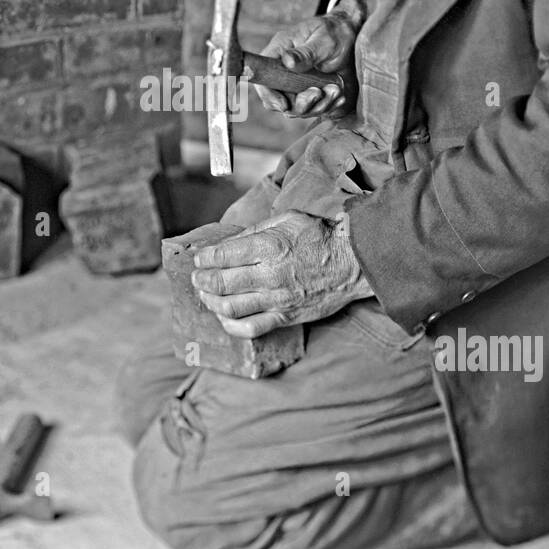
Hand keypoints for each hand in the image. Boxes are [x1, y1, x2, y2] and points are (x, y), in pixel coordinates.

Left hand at [191, 210, 373, 338]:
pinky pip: (251, 328)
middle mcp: (269, 274)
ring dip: (211, 302)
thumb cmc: (318, 237)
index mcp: (268, 246)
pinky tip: (225, 318)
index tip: (199, 258)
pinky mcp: (286, 316)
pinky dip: (231, 325)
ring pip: (231, 308)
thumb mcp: (285, 220)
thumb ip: (254, 231)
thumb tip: (227, 243)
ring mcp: (277, 299)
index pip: (222, 255)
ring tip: (206, 296)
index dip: (204, 258)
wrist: (351, 262)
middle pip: (222, 283)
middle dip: (202, 281)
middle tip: (197, 278)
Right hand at [255, 0, 363, 119]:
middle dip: (302, 103)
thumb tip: (287, 61)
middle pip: (281, 101)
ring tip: (336, 90)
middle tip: (320, 91)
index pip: (263, 80)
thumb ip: (305, 53)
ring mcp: (297, 85)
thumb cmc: (334, 32)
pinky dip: (328, 106)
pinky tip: (340, 96)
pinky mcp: (311, 92)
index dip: (269, 96)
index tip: (285, 104)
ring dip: (319, 105)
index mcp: (278, 54)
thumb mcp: (322, 40)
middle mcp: (284, 73)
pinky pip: (314, 109)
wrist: (351, 35)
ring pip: (299, 109)